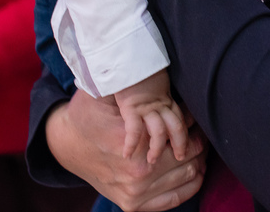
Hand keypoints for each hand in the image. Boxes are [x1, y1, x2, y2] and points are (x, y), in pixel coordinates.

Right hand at [46, 90, 206, 211]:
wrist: (66, 144)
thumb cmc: (88, 115)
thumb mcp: (102, 93)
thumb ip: (127, 84)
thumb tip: (147, 71)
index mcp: (132, 145)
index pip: (182, 134)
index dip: (194, 123)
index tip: (196, 116)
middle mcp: (137, 174)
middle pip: (189, 158)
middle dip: (199, 143)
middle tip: (202, 132)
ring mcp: (135, 194)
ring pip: (186, 179)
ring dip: (198, 163)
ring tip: (200, 149)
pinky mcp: (133, 206)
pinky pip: (172, 201)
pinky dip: (188, 187)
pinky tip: (195, 172)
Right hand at [113, 70, 188, 163]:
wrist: (127, 58)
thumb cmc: (138, 68)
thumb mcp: (153, 82)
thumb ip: (157, 94)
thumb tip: (158, 103)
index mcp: (166, 99)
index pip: (180, 120)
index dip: (184, 135)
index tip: (186, 147)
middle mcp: (159, 104)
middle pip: (176, 127)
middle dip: (180, 144)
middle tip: (179, 158)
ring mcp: (146, 107)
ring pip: (159, 132)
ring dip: (157, 149)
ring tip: (152, 161)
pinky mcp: (132, 108)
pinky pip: (134, 130)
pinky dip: (131, 143)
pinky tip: (128, 154)